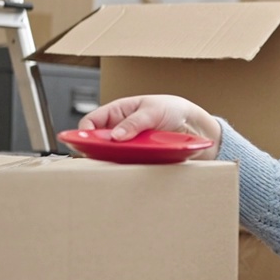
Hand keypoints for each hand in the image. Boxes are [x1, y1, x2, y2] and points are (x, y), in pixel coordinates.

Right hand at [78, 95, 221, 160]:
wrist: (194, 125)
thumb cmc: (172, 109)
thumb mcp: (152, 110)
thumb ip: (134, 122)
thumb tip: (115, 136)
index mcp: (117, 112)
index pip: (91, 122)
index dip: (84, 132)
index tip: (87, 142)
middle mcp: (119, 130)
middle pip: (98, 143)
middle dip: (95, 151)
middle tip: (99, 158)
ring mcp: (128, 146)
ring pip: (112, 157)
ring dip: (112, 161)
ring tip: (117, 165)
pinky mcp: (139, 158)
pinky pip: (129, 165)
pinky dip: (129, 168)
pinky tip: (132, 170)